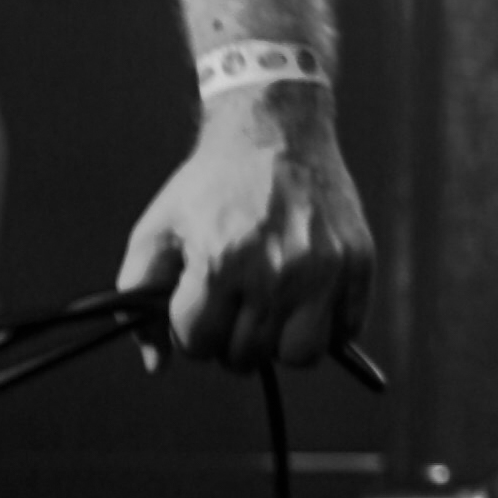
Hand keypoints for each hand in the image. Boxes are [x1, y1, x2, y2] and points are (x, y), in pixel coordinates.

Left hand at [117, 92, 376, 371]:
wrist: (276, 132)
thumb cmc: (209, 186)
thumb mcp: (157, 230)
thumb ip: (139, 297)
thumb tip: (158, 366)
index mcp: (221, 262)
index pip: (198, 343)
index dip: (192, 327)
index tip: (199, 301)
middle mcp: (275, 271)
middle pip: (246, 357)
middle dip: (231, 337)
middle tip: (234, 302)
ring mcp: (323, 270)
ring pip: (301, 356)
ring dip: (280, 342)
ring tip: (271, 310)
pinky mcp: (358, 264)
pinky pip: (343, 331)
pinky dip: (323, 325)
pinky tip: (304, 295)